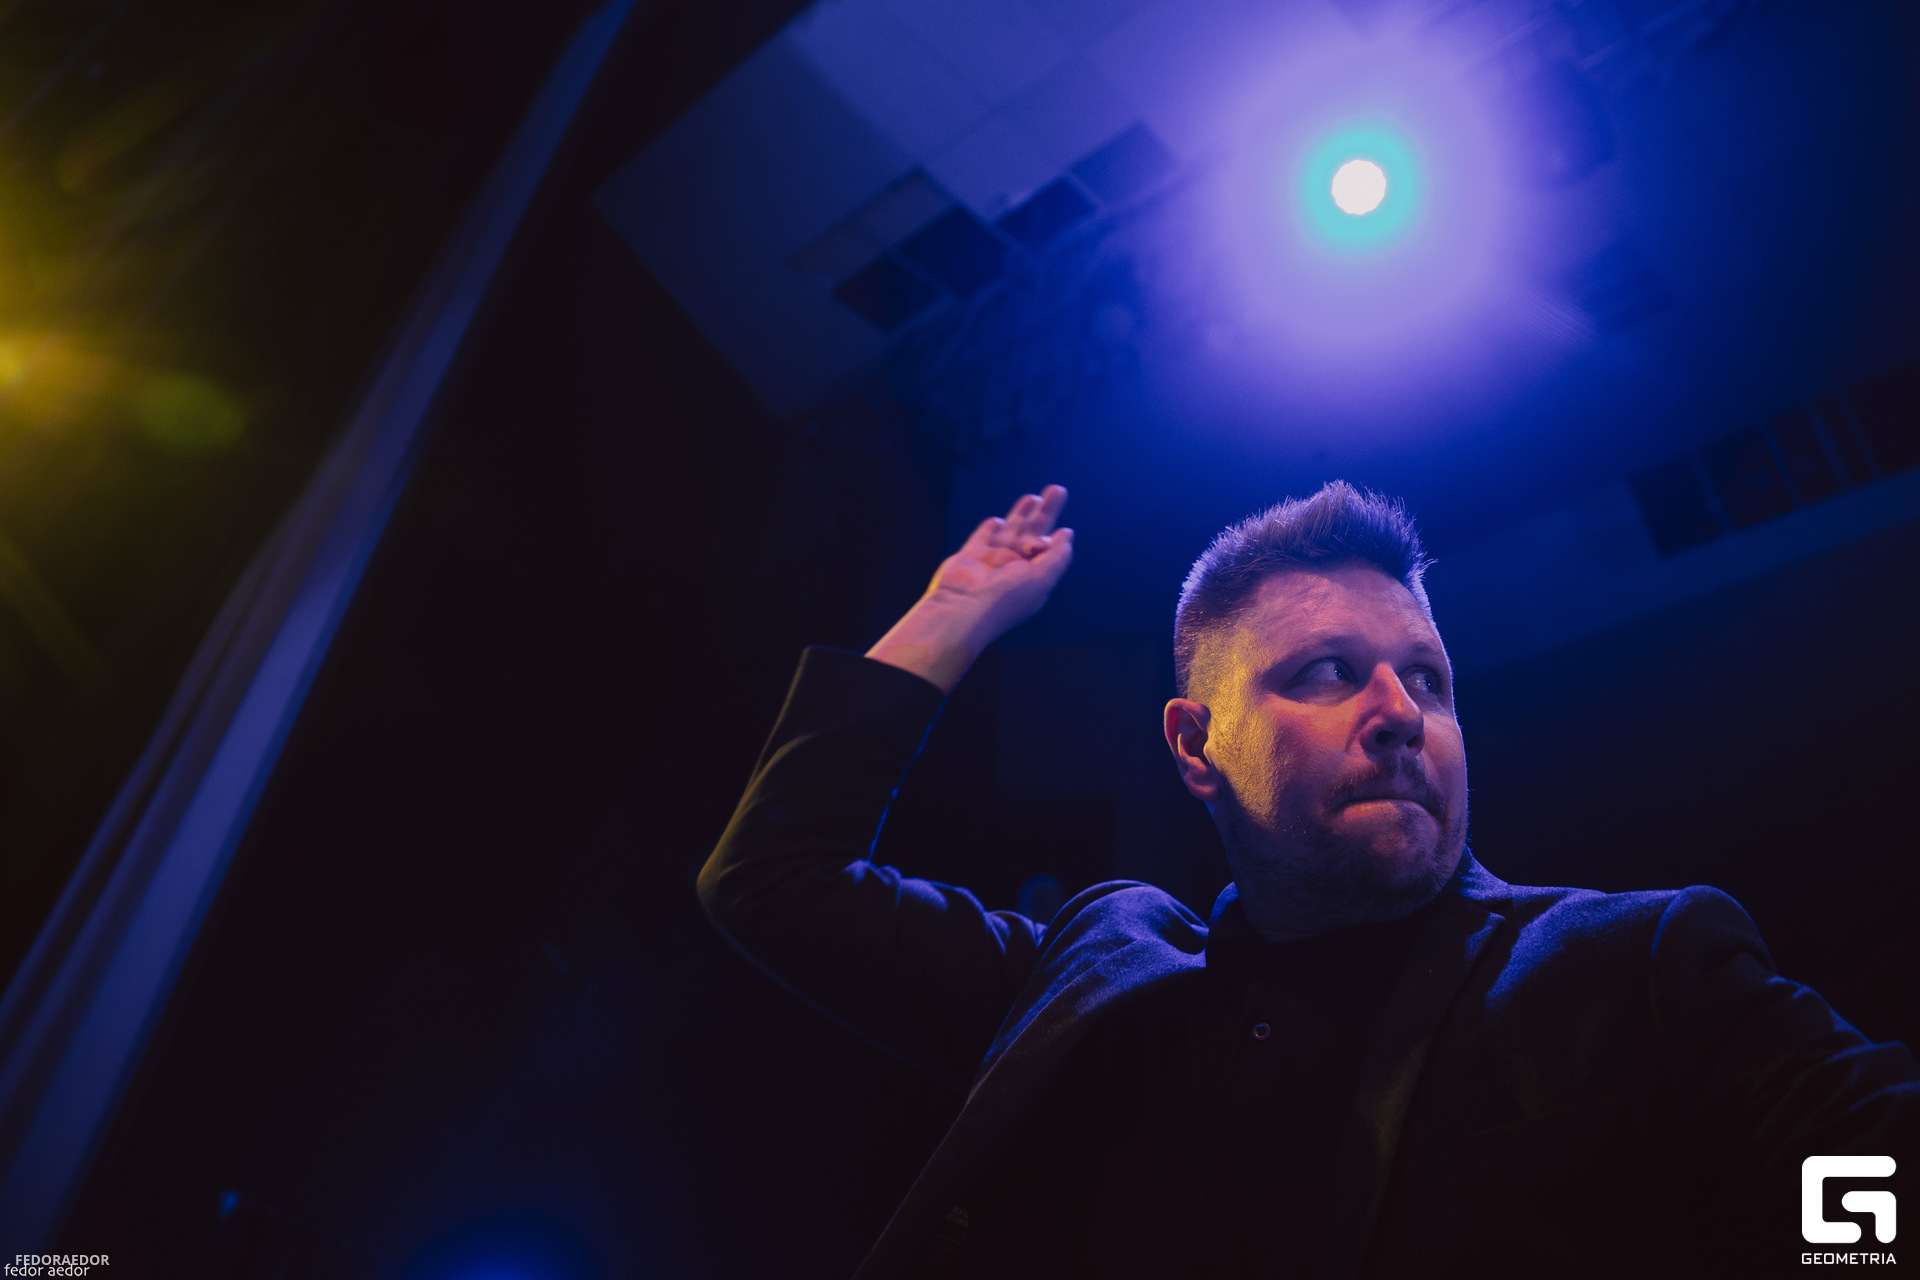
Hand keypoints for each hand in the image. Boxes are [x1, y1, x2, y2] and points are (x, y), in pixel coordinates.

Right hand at [866, 485, 1073, 691]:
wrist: (963, 606)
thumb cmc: (1005, 598)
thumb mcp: (1042, 578)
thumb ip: (1058, 556)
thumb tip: (1067, 533)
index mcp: (1033, 579)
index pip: (1049, 553)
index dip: (1055, 540)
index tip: (1063, 530)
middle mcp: (1014, 569)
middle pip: (1034, 533)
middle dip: (1046, 512)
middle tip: (1058, 490)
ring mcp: (992, 561)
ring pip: (1011, 530)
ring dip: (1024, 512)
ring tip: (1035, 496)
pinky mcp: (971, 555)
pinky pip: (983, 537)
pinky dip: (992, 527)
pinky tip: (1000, 521)